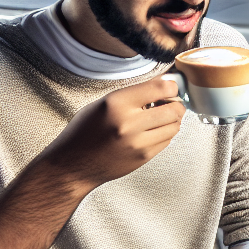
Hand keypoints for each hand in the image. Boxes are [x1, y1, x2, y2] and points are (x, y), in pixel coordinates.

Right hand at [41, 77, 185, 194]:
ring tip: (159, 117)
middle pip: (175, 109)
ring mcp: (138, 143)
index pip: (161, 88)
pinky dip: (165, 133)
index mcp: (116, 104)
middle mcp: (129, 123)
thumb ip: (134, 94)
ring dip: (172, 119)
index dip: (171, 86)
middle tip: (169, 103)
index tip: (170, 87)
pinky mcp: (143, 157)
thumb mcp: (103, 103)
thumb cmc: (84, 131)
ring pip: (175, 126)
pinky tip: (152, 131)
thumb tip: (164, 83)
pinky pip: (167, 140)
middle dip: (176, 104)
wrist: (72, 166)